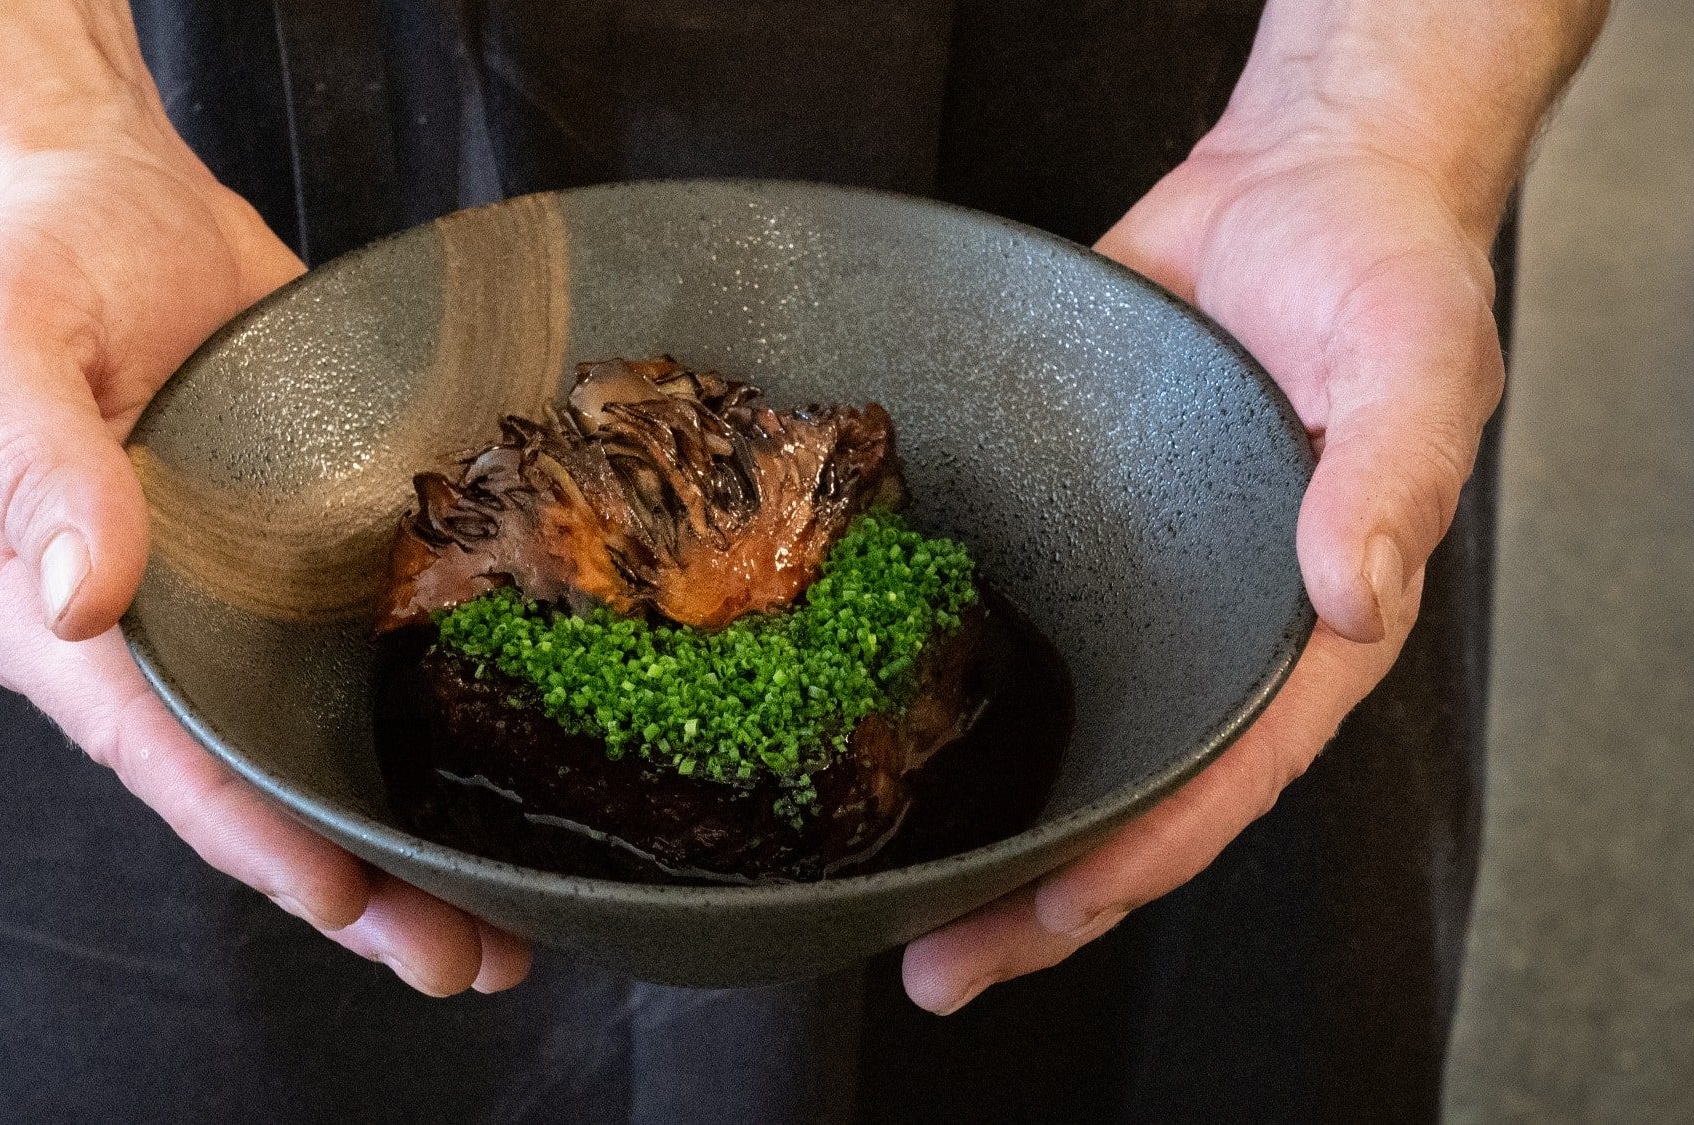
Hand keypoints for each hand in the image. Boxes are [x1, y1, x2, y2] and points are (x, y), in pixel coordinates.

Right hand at [0, 120, 530, 995]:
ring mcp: (239, 608)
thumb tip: (87, 599)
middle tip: (466, 957)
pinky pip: (368, 660)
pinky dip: (433, 725)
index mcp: (56, 617)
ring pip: (326, 746)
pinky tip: (512, 772)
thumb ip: (35, 460)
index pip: (159, 750)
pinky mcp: (306, 564)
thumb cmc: (36, 263)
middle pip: (257, 785)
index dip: (252, 828)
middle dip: (359, 883)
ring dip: (412, 835)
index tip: (342, 895)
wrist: (110, 196)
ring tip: (515, 920)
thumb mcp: (5, 339)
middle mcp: (157, 638)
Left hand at [902, 133, 1504, 1012]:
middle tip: (934, 962)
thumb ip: (1390, 480)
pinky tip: (870, 720)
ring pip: (1055, 727)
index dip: (1139, 856)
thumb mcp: (1412, 364)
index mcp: (1303, 625)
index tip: (1051, 916)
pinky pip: (1010, 620)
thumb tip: (1353, 591)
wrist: (1297, 182)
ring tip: (886, 890)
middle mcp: (1206, 624)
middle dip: (1035, 891)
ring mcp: (1131, 583)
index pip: (1222, 775)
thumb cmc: (1379, 275)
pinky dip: (950, 680)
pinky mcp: (1066, 526)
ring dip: (980, 811)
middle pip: (1123, 788)